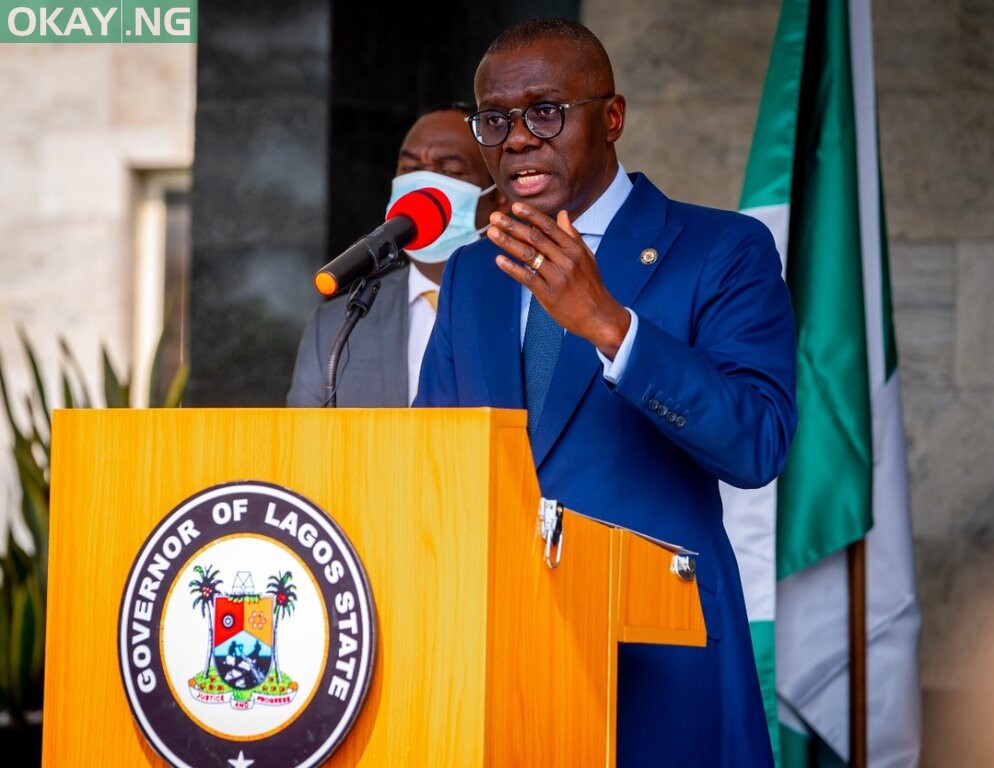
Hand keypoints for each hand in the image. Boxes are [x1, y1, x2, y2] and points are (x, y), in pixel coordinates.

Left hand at [488, 202, 630, 358]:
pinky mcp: (549, 294)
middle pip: (535, 238)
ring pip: (528, 255)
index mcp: (574, 248)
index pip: (549, 226)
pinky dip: (512, 268)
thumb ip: (572, 235)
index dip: (531, 215)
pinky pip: (527, 278)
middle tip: (494, 217)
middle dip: (512, 225)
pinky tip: (499, 260)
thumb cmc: (591, 285)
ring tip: (492, 233)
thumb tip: (562, 214)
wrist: (599, 316)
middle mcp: (566, 260)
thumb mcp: (586, 257)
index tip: (515, 206)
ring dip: (508, 242)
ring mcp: (557, 277)